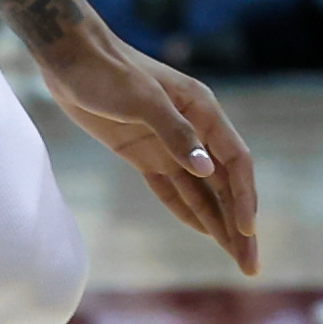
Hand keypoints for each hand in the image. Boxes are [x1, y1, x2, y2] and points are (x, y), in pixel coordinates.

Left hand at [38, 30, 258, 270]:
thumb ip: (176, 133)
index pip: (235, 162)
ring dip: (219, 225)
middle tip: (251, 265)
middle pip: (224, 185)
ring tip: (237, 259)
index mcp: (203, 111)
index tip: (246, 232)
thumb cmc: (108, 71)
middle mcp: (194, 131)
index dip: (243, 198)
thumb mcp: (142, 100)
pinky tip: (205, 232)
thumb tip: (206, 170)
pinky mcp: (144, 154)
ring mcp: (169, 145)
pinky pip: (172, 190)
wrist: (72, 58)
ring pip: (202, 192)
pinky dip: (189, 211)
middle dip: (238, 226)